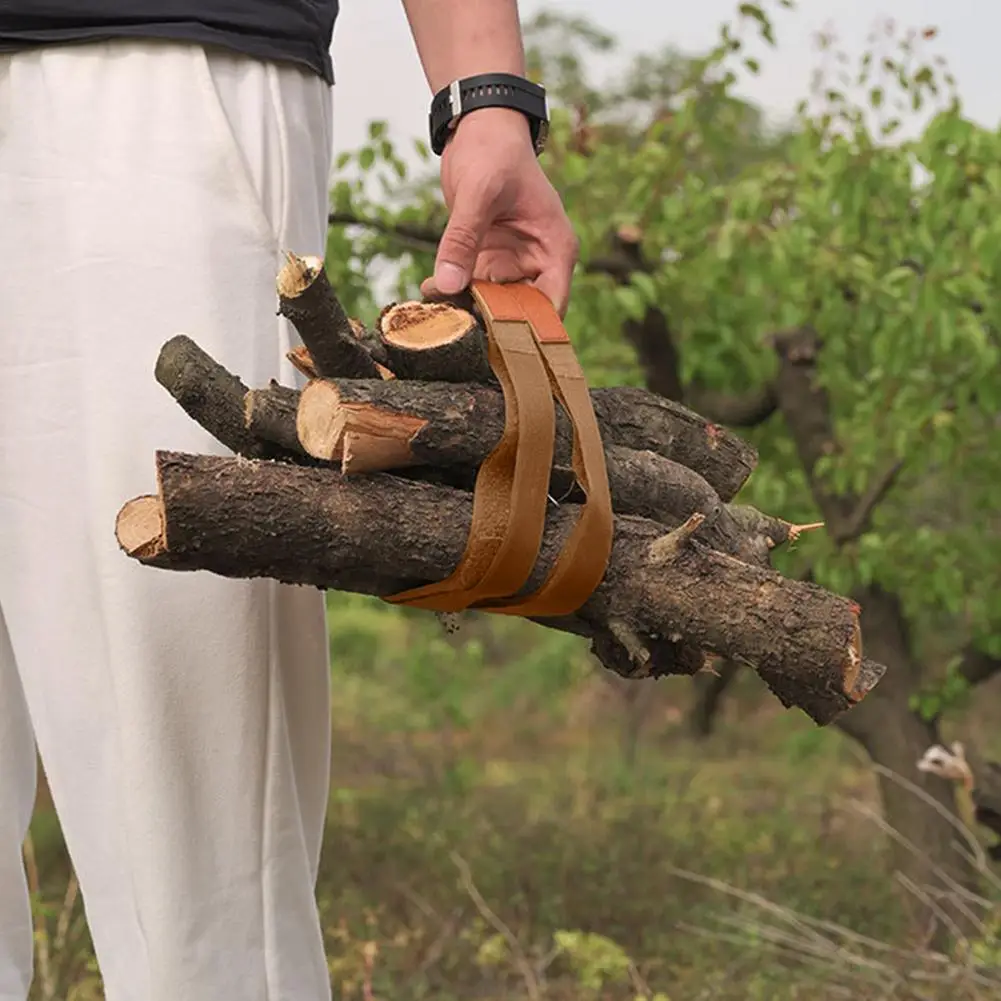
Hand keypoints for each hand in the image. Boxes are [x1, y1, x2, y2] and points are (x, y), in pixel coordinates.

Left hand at [422, 108, 578, 315]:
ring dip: (467, 309)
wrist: (479, 126)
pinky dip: (453, 291)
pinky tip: (429, 292)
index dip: (528, 328)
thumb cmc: (494, 150)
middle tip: (455, 327)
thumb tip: (446, 284)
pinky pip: (472, 286)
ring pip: (493, 303)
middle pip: (521, 312)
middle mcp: (538, 263)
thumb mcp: (478, 193)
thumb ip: (462, 239)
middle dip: (490, 322)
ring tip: (436, 311)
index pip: (551, 307)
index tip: (494, 338)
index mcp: (555, 250)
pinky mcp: (487, 260)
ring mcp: (512, 264)